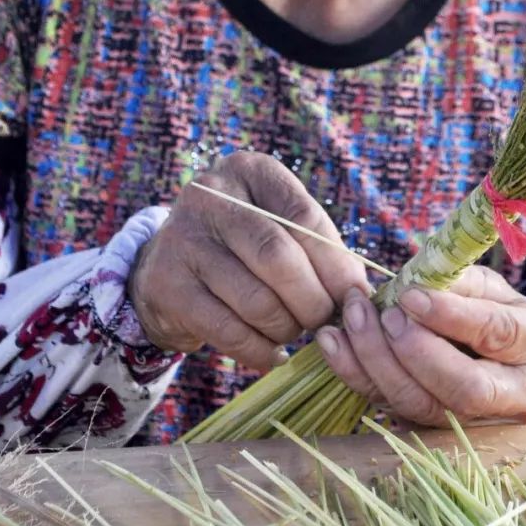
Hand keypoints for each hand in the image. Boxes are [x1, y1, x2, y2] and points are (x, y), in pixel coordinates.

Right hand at [127, 151, 368, 367]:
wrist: (167, 266)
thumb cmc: (241, 245)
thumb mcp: (276, 224)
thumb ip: (316, 246)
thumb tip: (357, 289)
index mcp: (249, 171)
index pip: (303, 216)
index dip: (335, 262)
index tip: (355, 293)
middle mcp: (210, 196)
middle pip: (278, 257)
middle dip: (312, 299)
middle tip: (324, 320)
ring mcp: (184, 239)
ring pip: (255, 299)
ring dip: (286, 327)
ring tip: (294, 331)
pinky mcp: (167, 286)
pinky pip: (227, 329)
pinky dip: (259, 349)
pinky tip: (273, 354)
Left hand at [314, 265, 525, 426]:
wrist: (504, 359)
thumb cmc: (497, 310)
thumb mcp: (491, 286)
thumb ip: (459, 281)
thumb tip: (415, 280)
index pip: (499, 334)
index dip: (452, 316)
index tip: (410, 295)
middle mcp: (518, 395)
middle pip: (465, 389)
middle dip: (417, 352)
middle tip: (386, 315)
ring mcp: (477, 422)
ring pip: (424, 407)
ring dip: (379, 363)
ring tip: (352, 319)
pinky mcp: (435, 429)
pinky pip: (392, 410)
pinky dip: (357, 376)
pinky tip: (333, 342)